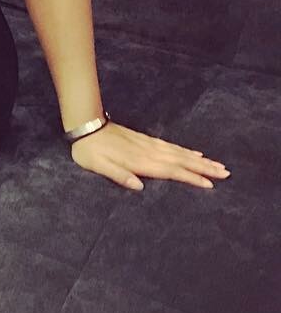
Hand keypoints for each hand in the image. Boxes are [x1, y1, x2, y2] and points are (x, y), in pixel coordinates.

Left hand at [68, 120, 231, 190]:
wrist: (87, 126)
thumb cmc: (90, 150)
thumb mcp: (98, 166)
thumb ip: (118, 175)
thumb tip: (139, 186)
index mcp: (140, 161)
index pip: (171, 171)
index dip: (190, 178)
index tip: (210, 184)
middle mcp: (149, 152)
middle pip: (182, 161)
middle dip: (204, 168)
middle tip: (226, 173)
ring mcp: (149, 145)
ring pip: (180, 153)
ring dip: (200, 160)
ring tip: (218, 165)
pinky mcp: (146, 140)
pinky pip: (172, 147)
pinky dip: (186, 151)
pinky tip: (195, 154)